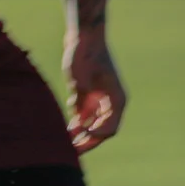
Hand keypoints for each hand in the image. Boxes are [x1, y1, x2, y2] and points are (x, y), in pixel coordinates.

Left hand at [64, 25, 125, 153]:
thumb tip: (78, 119)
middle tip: (72, 150)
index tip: (79, 141)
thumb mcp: (79, 77)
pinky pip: (87, 112)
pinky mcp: (92, 91)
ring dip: (82, 131)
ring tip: (67, 141)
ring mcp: (102, 96)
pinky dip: (79, 119)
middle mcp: (112, 100)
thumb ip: (80, 99)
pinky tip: (69, 124)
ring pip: (94, 122)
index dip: (94, 138)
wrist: (83, 34)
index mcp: (116, 99)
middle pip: (102, 128)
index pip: (109, 128)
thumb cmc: (83, 53)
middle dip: (88, 140)